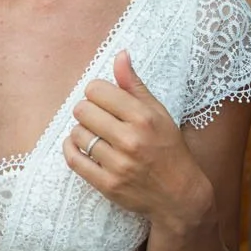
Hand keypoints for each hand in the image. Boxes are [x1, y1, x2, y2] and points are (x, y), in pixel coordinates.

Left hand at [67, 51, 211, 224]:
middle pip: (82, 110)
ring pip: (77, 134)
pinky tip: (78, 144)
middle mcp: (130, 140)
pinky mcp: (107, 184)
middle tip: (97, 117)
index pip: (97, 90)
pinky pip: (74, 159)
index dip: (96, 92)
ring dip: (81, 131)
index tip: (103, 100)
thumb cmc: (170, 150)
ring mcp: (118, 164)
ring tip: (94, 134)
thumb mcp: (159, 113)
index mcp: (143, 118)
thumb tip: (120, 55)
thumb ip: (135, 85)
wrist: (180, 195)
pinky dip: (71, 148)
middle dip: (86, 111)